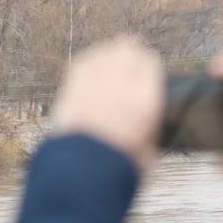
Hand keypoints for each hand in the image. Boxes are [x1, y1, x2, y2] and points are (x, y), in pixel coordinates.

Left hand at [53, 37, 163, 168]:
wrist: (83, 172)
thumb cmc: (122, 166)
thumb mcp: (151, 148)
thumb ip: (152, 124)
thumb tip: (150, 115)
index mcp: (145, 99)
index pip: (150, 62)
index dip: (149, 63)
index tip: (149, 69)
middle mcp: (120, 84)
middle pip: (126, 50)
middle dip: (131, 51)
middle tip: (132, 53)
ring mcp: (93, 83)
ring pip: (104, 51)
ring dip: (110, 51)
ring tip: (114, 54)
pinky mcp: (71, 87)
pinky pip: (83, 62)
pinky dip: (90, 59)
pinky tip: (93, 62)